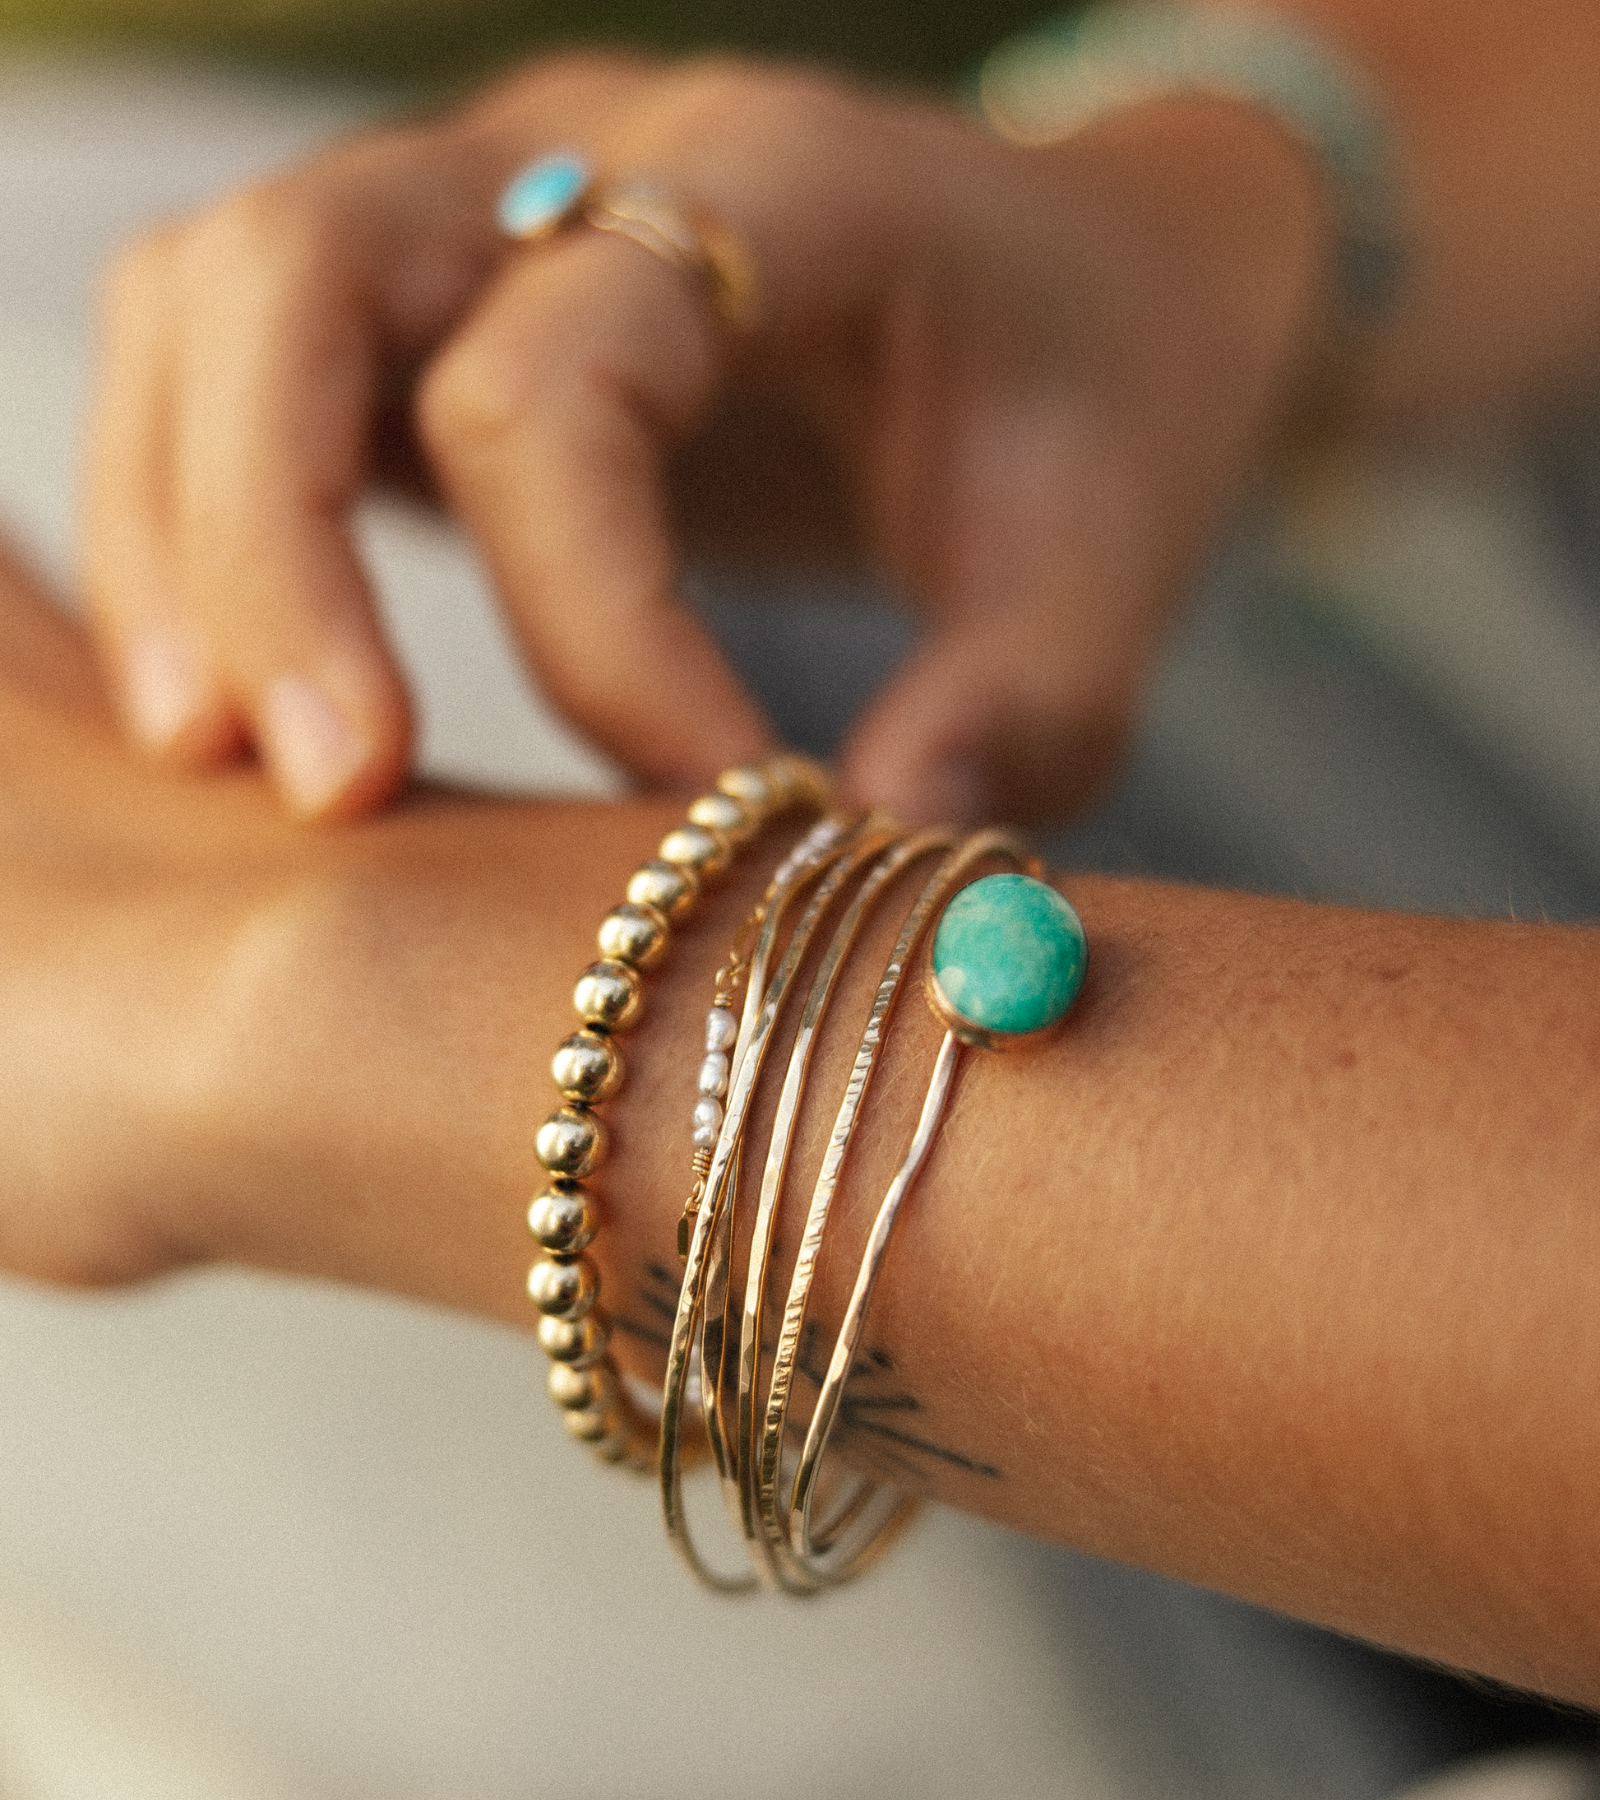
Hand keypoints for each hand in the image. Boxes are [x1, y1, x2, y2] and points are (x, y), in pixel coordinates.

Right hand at [84, 54, 1331, 824]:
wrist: (1086, 276)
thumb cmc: (1102, 402)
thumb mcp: (1114, 562)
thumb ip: (1016, 709)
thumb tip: (842, 859)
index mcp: (775, 185)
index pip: (557, 391)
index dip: (597, 636)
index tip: (715, 813)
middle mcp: (588, 150)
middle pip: (294, 276)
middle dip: (273, 552)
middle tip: (333, 794)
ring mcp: (487, 201)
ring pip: (214, 300)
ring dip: (190, 534)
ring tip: (230, 757)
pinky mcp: (442, 298)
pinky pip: (235, 361)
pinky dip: (201, 517)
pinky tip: (246, 687)